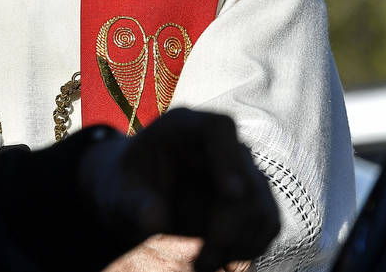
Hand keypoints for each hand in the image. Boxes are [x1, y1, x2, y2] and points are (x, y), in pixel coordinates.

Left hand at [83, 109, 278, 271]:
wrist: (133, 196)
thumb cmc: (125, 186)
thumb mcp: (118, 192)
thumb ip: (134, 202)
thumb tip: (156, 220)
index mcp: (183, 126)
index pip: (219, 127)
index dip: (230, 158)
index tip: (232, 194)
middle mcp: (218, 145)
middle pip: (247, 177)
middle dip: (230, 225)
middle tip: (200, 262)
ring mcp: (239, 171)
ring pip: (262, 205)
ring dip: (241, 242)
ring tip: (203, 263)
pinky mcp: (249, 198)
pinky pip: (267, 224)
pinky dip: (249, 246)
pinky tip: (219, 259)